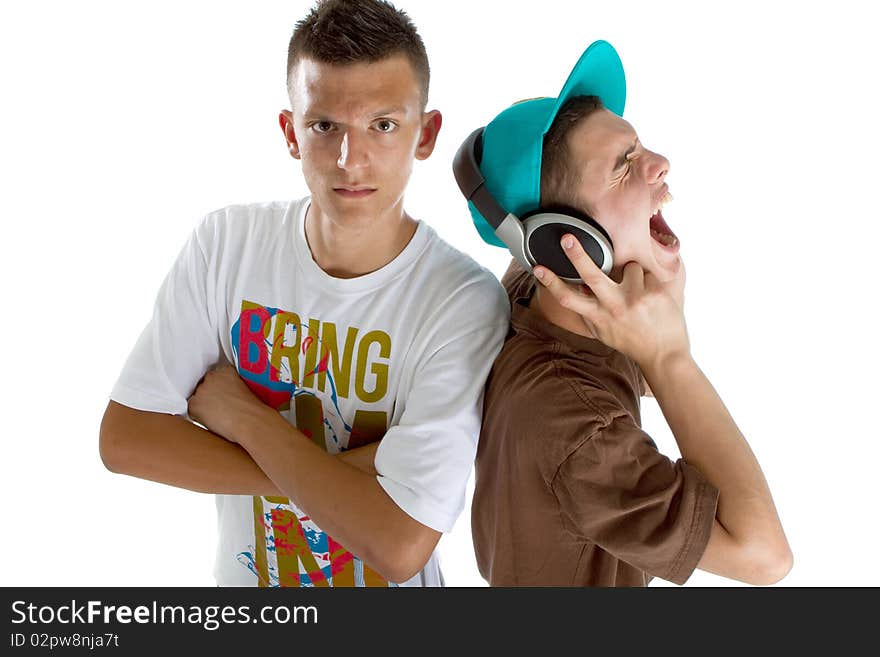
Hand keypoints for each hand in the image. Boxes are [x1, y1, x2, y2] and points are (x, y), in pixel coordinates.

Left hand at [187, 364, 271, 444]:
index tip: (222, 395)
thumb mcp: (247, 389)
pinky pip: (192, 410)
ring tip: (217, 415)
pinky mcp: (195, 404)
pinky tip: (211, 421)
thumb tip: (228, 395)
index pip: (215, 376)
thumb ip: (233, 386)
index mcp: (226, 370)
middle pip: (204, 385)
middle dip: (208, 395)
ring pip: (197, 397)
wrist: (250, 420)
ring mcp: (202, 390)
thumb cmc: (253, 410)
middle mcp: (212, 376)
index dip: (217, 388)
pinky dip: (198, 416)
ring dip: (203, 405)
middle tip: (218, 406)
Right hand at [534, 234, 689, 369]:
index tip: (538, 268)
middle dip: (577, 255)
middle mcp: (614, 307)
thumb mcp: (603, 332)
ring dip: (634, 275)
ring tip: (640, 294)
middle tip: (567, 238)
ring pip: (630, 267)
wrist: (664, 356)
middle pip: (591, 276)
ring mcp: (635, 299)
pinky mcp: (654, 293)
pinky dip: (651, 281)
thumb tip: (575, 291)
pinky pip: (649, 272)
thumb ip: (589, 312)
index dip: (551, 282)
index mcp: (598, 316)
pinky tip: (654, 299)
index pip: (568, 298)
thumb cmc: (632, 342)